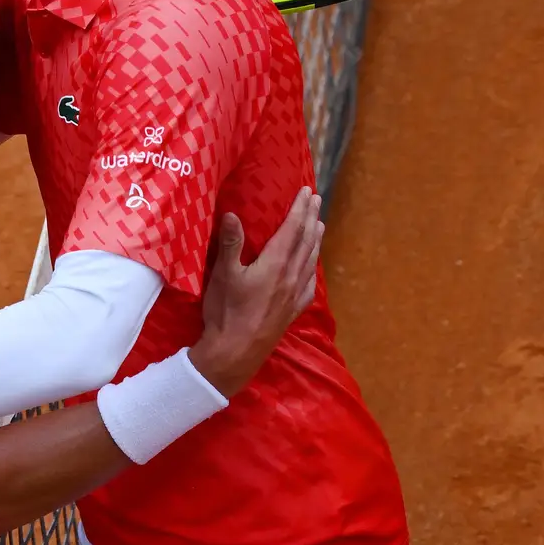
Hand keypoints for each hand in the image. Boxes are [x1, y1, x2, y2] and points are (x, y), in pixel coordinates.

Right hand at [189, 188, 324, 397]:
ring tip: (320, 225)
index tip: (305, 192)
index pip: (292, 229)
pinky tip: (313, 268)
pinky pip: (310, 283)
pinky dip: (313, 268)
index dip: (299, 209)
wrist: (236, 352)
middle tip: (316, 199)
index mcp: (275, 264)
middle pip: (306, 241)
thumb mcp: (223, 275)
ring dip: (315, 239)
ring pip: (310, 260)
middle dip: (311, 218)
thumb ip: (231, 244)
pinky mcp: (293, 310)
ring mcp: (294, 294)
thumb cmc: (226, 312)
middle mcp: (291, 276)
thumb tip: (233, 213)